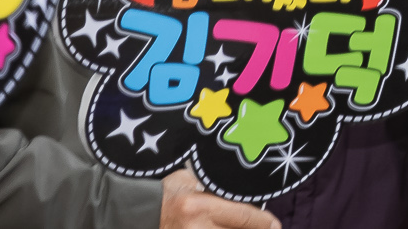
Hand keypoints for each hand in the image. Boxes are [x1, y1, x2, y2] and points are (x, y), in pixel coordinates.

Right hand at [160, 167, 280, 226]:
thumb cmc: (164, 191)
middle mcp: (195, 228)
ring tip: (248, 227)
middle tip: (266, 227)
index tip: (275, 225)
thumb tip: (246, 200)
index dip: (265, 223)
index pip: (244, 217)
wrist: (132, 210)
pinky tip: (223, 228)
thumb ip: (217, 191)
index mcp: (200, 206)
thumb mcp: (192, 182)